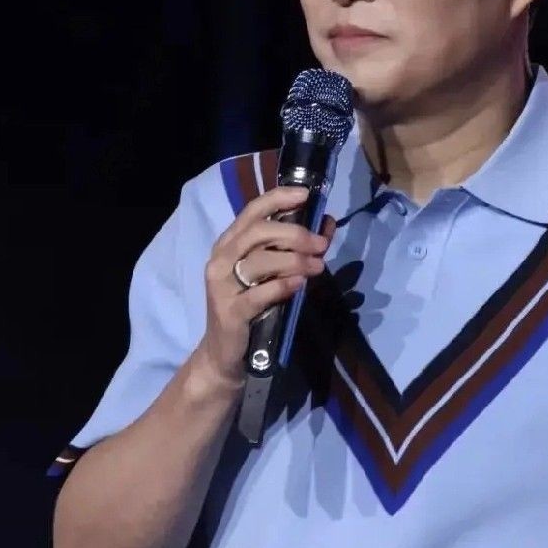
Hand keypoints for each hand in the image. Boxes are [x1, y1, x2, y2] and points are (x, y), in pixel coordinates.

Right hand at [196, 187, 333, 387]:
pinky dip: (282, 286)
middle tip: (320, 245)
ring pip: (259, 261)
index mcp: (230, 244)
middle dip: (294, 234)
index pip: (252, 211)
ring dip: (294, 260)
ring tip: (318, 266)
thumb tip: (326, 224)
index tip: (305, 194)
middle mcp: (221, 259)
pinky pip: (258, 294)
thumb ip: (294, 249)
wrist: (226, 353)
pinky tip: (299, 284)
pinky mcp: (230, 312)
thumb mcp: (273, 273)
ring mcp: (222, 285)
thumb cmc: (252, 307)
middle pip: (257, 233)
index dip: (278, 198)